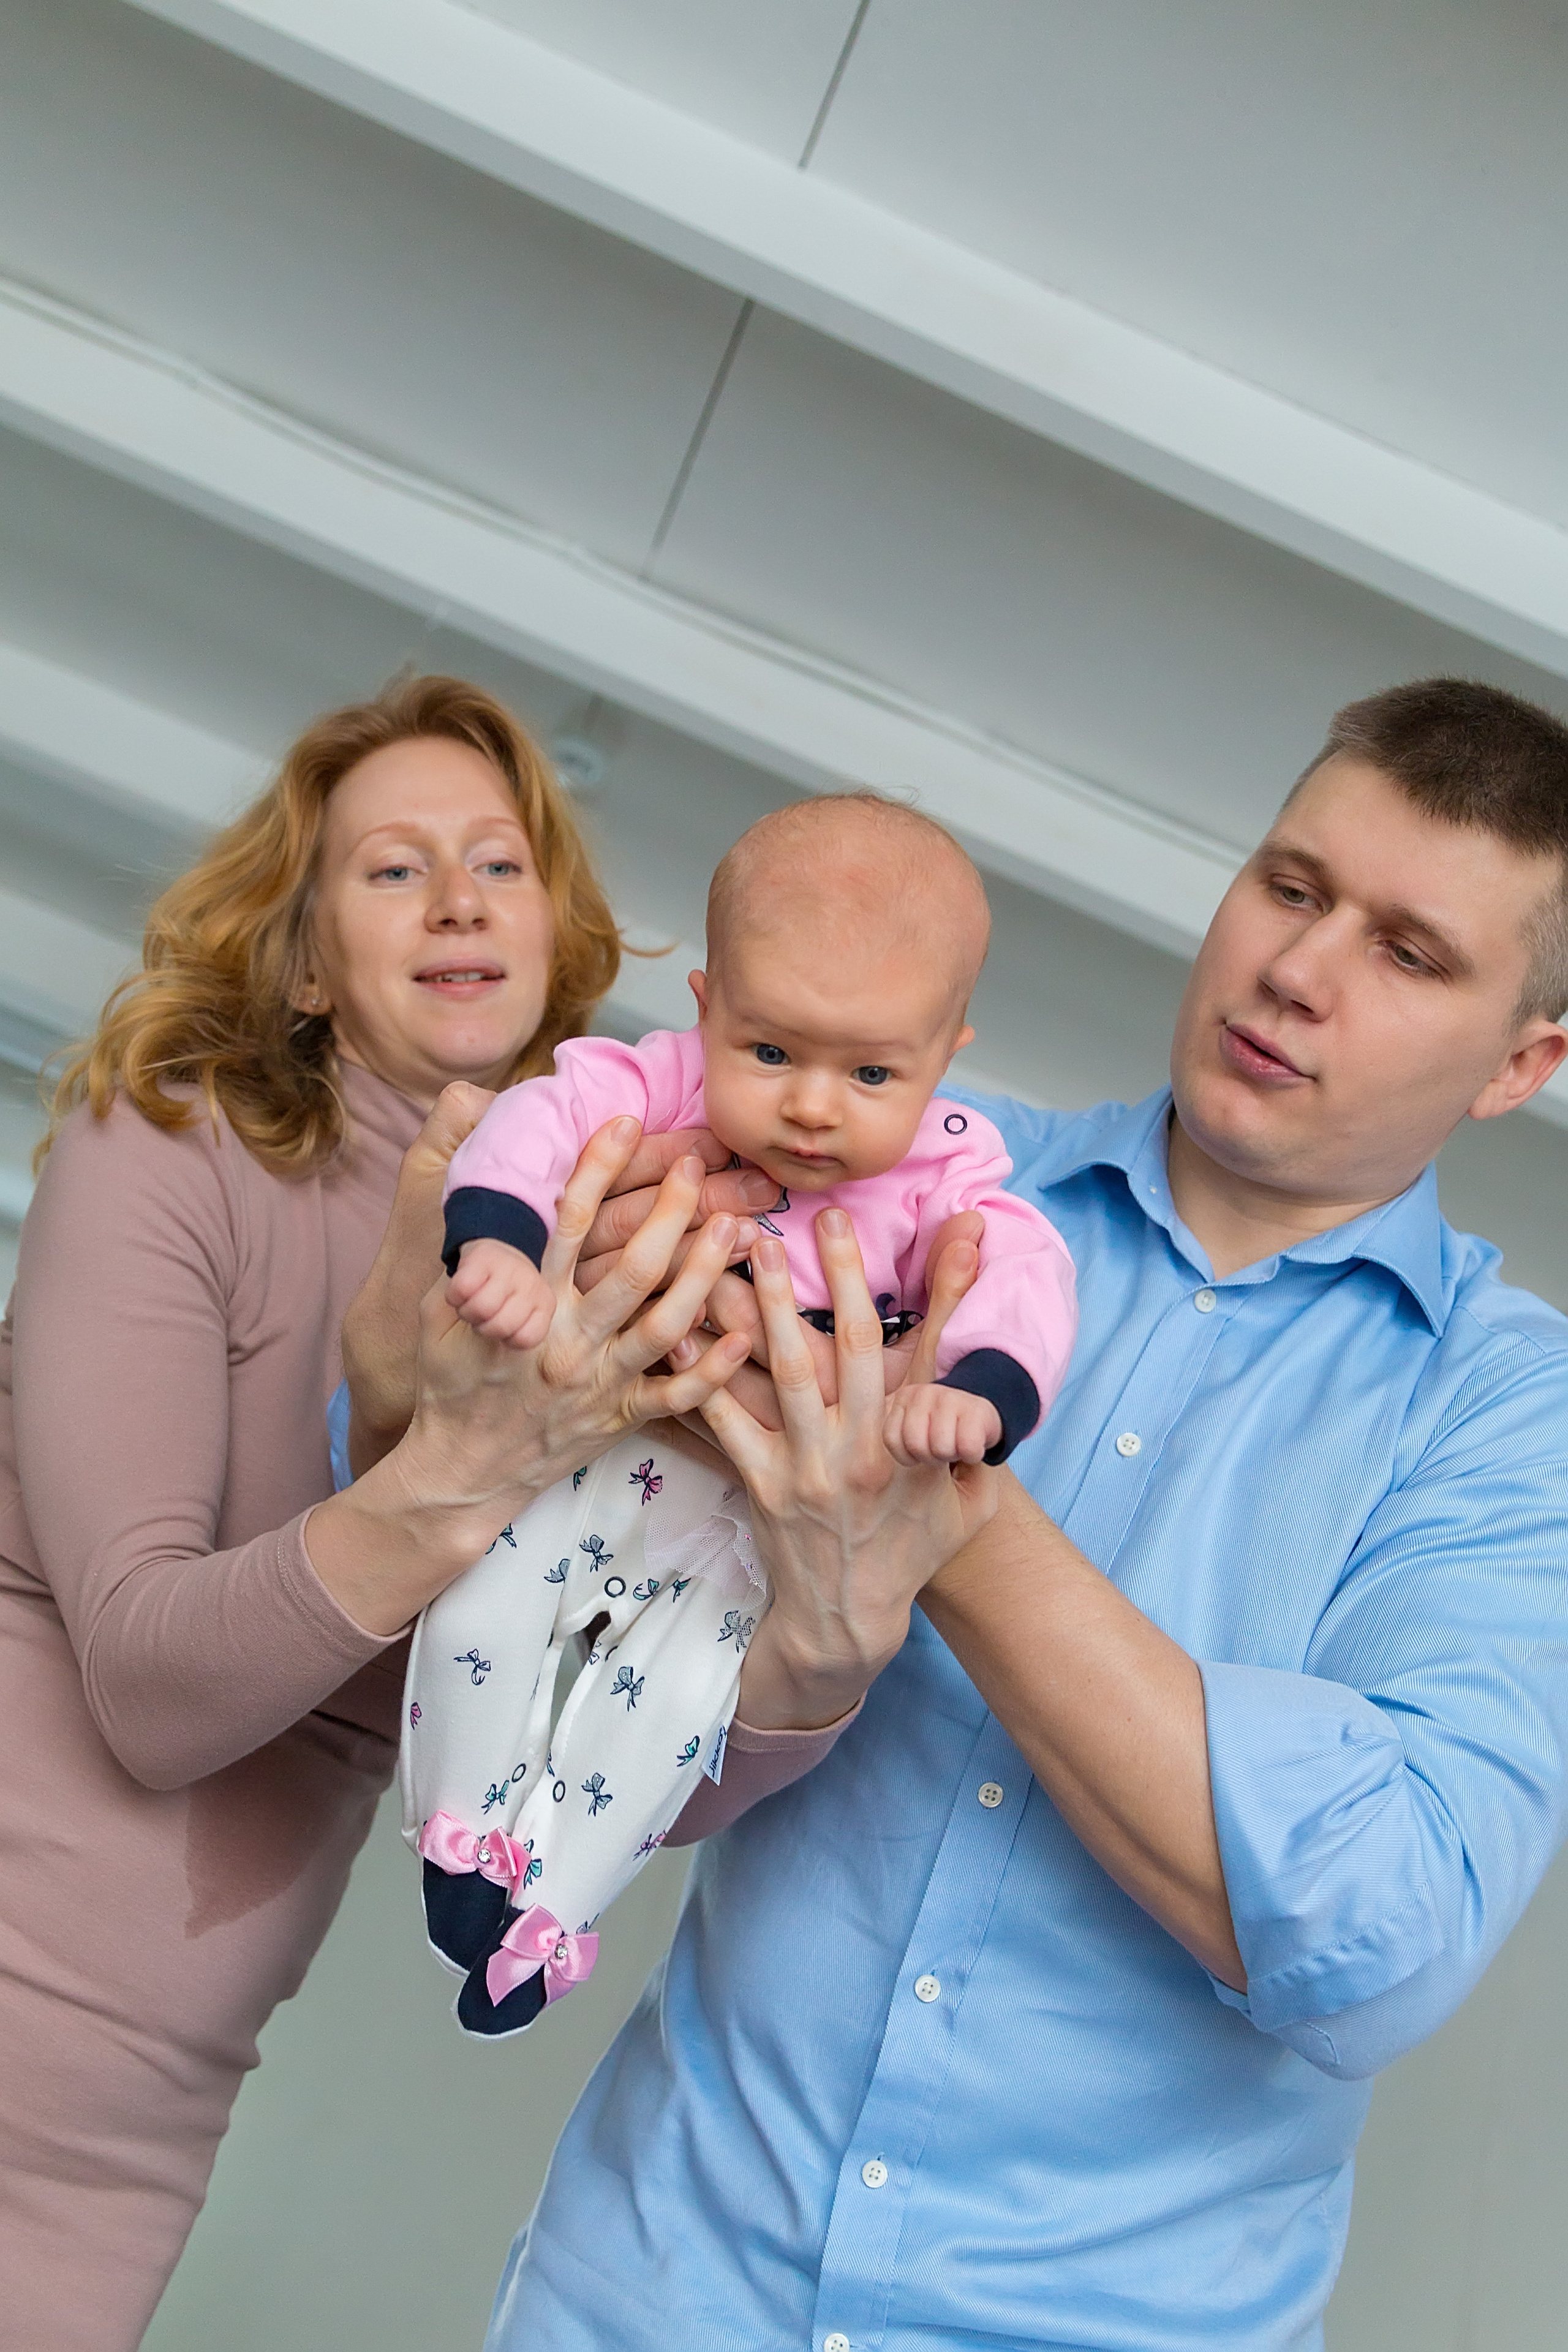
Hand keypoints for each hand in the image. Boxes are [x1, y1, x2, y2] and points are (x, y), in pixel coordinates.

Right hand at [310, 1121, 754, 1635]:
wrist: (460, 1473)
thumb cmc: (450, 1384)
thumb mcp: (437, 1316)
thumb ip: (470, 1262)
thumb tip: (487, 1199)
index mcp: (526, 1306)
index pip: (567, 1225)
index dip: (599, 1168)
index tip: (627, 1122)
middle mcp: (569, 1340)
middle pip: (633, 1267)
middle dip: (671, 1211)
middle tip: (699, 1166)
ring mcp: (600, 1381)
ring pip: (666, 1323)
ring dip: (705, 1272)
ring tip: (737, 1228)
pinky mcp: (620, 1417)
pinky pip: (677, 1395)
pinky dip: (715, 1368)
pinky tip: (747, 1334)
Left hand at [688, 1210, 996, 1729]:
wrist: (852, 1618)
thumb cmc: (916, 1546)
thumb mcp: (970, 1496)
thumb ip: (973, 1437)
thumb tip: (988, 1387)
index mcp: (918, 1443)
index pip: (938, 1352)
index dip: (948, 1287)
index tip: (953, 1227)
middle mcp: (865, 1449)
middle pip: (853, 1345)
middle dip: (842, 1274)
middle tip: (825, 1216)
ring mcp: (810, 1466)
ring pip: (787, 1370)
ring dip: (770, 1304)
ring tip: (752, 1247)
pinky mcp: (763, 1483)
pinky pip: (729, 1421)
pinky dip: (706, 1375)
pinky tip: (684, 1329)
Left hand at [884, 1381, 1000, 1466]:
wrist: (984, 1419)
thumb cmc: (942, 1437)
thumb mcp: (910, 1435)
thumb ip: (892, 1442)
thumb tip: (869, 1468)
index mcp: (902, 1400)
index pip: (891, 1438)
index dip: (908, 1456)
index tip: (921, 1453)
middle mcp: (922, 1393)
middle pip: (915, 1443)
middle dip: (930, 1457)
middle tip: (941, 1450)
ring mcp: (950, 1397)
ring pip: (941, 1446)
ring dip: (952, 1455)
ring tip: (955, 1446)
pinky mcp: (976, 1408)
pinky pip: (968, 1446)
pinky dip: (973, 1455)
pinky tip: (972, 1446)